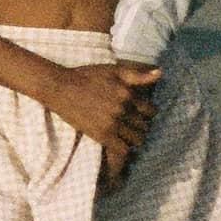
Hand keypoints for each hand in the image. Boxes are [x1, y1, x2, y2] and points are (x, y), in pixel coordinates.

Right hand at [40, 60, 159, 154]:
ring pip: (137, 139)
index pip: (151, 111)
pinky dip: (125, 148)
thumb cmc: (86, 76)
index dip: (147, 113)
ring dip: (134, 138)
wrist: (60, 87)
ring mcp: (112, 123)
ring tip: (126, 134)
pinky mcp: (101, 135)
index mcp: (127, 93)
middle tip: (132, 125)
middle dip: (141, 126)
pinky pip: (123, 149)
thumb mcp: (113, 71)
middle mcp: (123, 109)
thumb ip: (137, 75)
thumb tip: (160, 73)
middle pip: (144, 126)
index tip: (139, 114)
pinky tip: (119, 143)